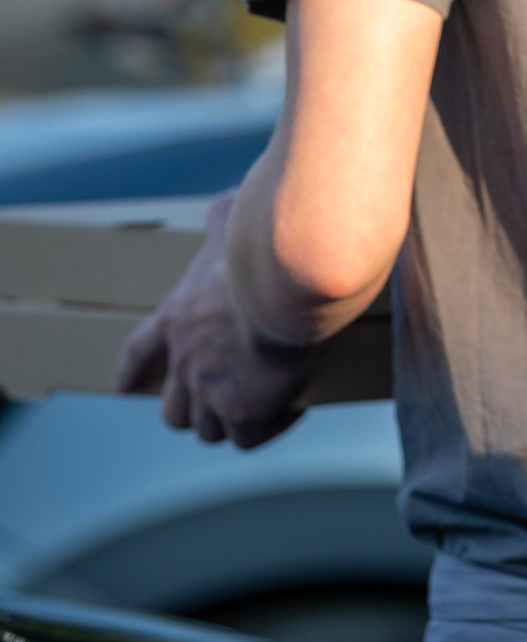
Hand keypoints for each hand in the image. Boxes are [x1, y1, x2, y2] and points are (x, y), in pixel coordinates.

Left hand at [116, 193, 316, 448]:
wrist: (282, 282)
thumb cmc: (258, 251)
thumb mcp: (229, 226)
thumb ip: (221, 219)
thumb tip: (225, 203)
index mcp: (176, 319)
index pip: (138, 353)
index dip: (131, 373)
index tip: (123, 386)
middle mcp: (185, 361)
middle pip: (173, 410)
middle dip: (195, 409)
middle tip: (220, 401)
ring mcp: (210, 389)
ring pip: (208, 430)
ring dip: (231, 423)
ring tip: (258, 412)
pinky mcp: (243, 411)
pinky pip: (249, 438)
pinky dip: (268, 427)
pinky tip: (289, 410)